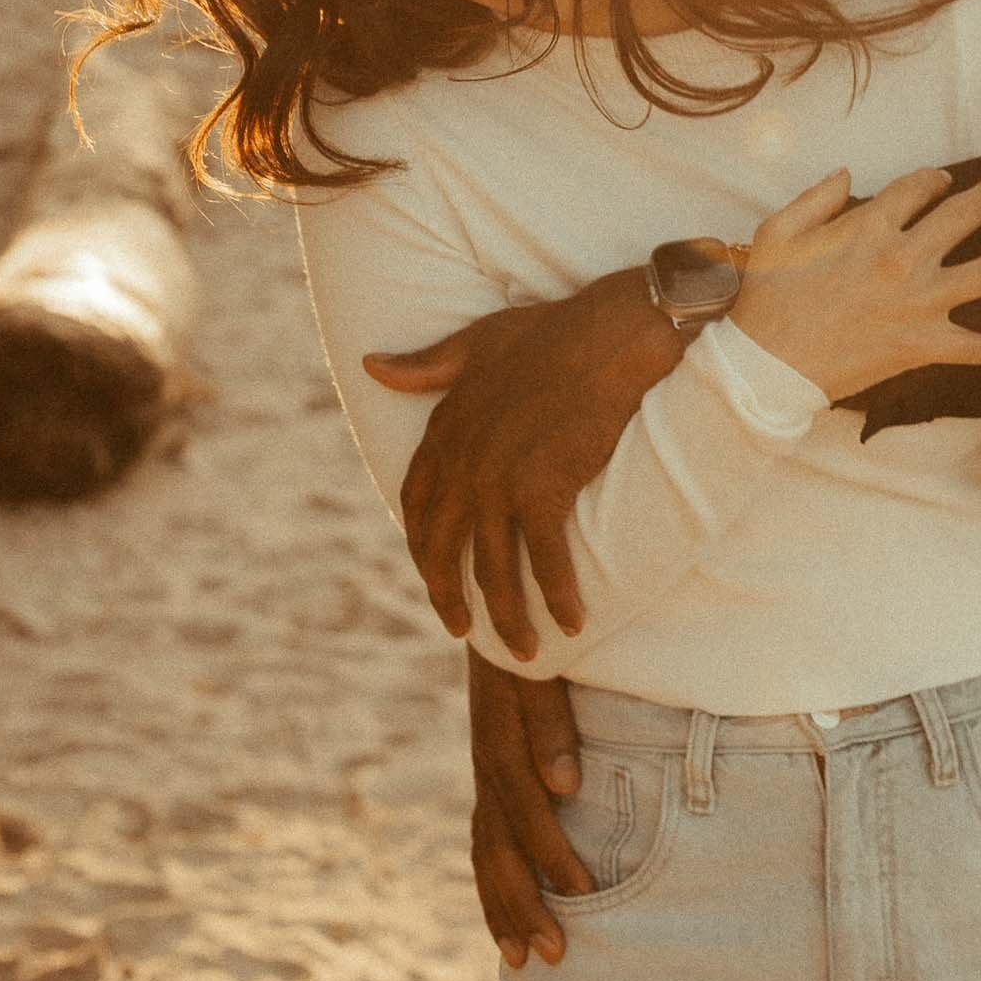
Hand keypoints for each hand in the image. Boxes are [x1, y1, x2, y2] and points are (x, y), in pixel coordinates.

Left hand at [365, 268, 685, 656]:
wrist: (611, 334)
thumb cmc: (553, 331)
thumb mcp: (477, 342)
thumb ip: (426, 365)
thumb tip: (369, 365)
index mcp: (446, 430)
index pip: (419, 503)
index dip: (424, 546)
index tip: (435, 574)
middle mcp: (463, 461)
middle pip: (444, 548)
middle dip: (450, 597)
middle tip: (463, 629)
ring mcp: (499, 480)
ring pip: (492, 568)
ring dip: (508, 617)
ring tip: (525, 649)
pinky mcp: (543, 491)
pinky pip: (544, 561)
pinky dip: (557, 596)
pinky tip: (571, 621)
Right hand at [467, 647, 591, 967]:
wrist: (501, 602)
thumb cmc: (536, 630)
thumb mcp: (542, 662)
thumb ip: (552, 719)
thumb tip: (565, 785)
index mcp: (500, 731)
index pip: (524, 804)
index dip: (550, 849)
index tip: (581, 889)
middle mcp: (486, 757)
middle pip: (501, 843)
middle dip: (528, 900)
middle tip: (557, 951)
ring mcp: (483, 768)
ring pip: (486, 851)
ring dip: (506, 906)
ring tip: (526, 959)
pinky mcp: (487, 775)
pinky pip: (483, 842)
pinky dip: (493, 888)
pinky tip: (505, 926)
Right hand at [728, 166, 980, 401]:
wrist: (769, 363)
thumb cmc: (767, 298)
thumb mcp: (776, 232)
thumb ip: (814, 197)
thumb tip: (846, 173)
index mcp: (869, 227)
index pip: (915, 188)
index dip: (934, 178)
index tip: (945, 178)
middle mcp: (903, 257)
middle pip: (962, 216)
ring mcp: (918, 302)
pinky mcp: (922, 344)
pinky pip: (972, 347)